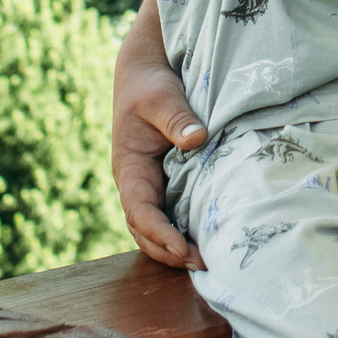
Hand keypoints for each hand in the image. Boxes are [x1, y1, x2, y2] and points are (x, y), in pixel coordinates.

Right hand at [114, 0, 207, 268]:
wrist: (145, 73)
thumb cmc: (150, 86)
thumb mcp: (161, 98)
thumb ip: (177, 119)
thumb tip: (197, 139)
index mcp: (128, 168)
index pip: (139, 211)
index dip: (160, 233)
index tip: (183, 249)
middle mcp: (136, 184)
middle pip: (145, 230)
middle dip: (170, 251)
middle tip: (205, 263)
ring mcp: (150, 186)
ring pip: (156, 228)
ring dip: (176, 248)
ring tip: (208, 261)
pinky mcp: (166, 182)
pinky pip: (171, 213)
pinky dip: (183, 231)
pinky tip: (207, 240)